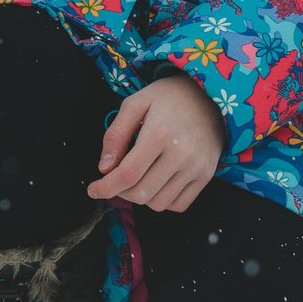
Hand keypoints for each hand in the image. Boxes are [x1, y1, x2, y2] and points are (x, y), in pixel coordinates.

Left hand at [86, 73, 224, 212]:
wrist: (209, 96)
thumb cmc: (167, 97)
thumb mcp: (135, 103)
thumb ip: (115, 134)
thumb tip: (104, 168)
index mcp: (159, 134)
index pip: (128, 174)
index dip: (106, 187)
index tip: (93, 190)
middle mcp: (181, 155)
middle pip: (142, 192)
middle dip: (120, 191)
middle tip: (114, 179)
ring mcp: (196, 168)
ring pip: (159, 203)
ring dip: (140, 197)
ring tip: (136, 178)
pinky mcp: (206, 176)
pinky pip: (179, 204)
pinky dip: (161, 201)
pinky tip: (154, 183)